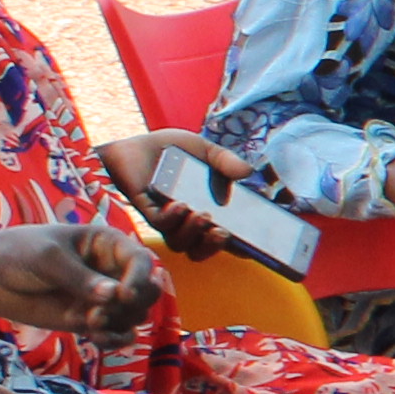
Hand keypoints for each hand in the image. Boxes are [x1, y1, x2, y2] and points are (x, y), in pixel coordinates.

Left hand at [0, 224, 160, 342]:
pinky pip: (119, 334)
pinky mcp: (90, 320)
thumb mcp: (49, 259)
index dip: (140, 278)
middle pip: (147, 292)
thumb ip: (80, 278)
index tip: (123, 295)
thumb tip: (114, 296)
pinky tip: (96, 339)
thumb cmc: (18, 253)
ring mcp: (102, 298)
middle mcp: (111, 271)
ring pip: (136, 315)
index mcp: (107, 245)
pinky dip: (114, 340)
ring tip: (90, 324)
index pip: (141, 261)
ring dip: (119, 323)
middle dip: (131, 305)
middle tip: (101, 312)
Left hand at [93, 134, 235, 259]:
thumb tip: (248, 172)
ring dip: (194, 233)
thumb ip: (226, 160)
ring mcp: (167, 219)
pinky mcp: (148, 211)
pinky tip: (180, 204)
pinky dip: (172, 218)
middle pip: (202, 249)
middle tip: (224, 233)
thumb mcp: (206, 151)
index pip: (224, 237)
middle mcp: (187, 223)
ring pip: (181, 243)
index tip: (255, 244)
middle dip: (215, 245)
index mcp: (207, 212)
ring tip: (203, 216)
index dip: (240, 246)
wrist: (139, 145)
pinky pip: (161, 224)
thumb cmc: (172, 150)